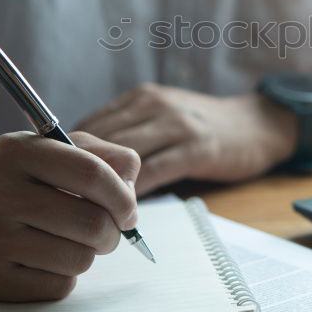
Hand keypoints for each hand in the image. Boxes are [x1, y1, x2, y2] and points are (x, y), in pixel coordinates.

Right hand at [0, 131, 139, 301]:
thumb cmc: (17, 178)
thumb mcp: (52, 149)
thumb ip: (101, 155)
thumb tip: (131, 184)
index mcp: (16, 151)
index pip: (91, 173)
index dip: (122, 195)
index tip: (129, 210)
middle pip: (91, 223)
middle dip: (111, 231)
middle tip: (105, 230)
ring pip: (79, 259)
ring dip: (88, 253)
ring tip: (69, 241)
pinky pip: (58, 286)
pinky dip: (64, 276)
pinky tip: (44, 259)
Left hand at [75, 84, 296, 194]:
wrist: (259, 124)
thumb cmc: (204, 126)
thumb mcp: (162, 116)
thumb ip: (128, 131)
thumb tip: (81, 163)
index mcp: (141, 98)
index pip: (91, 125)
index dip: (67, 156)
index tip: (52, 184)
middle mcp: (155, 106)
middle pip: (102, 140)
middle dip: (79, 173)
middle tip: (60, 204)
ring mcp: (176, 126)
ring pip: (124, 157)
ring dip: (105, 187)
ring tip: (87, 213)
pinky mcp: (196, 149)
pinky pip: (155, 172)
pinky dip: (135, 193)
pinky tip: (124, 211)